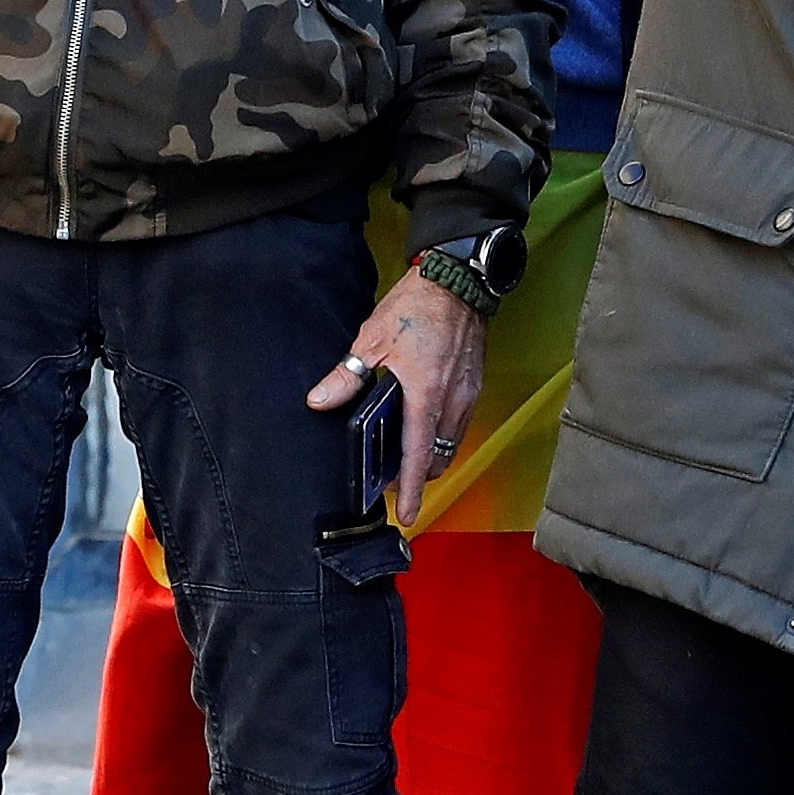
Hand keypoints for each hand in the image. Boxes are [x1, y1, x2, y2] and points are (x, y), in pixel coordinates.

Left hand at [308, 271, 486, 528]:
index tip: (407, 513)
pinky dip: (442, 433)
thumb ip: (347, 377)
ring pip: (450, 443)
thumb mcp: (371, 340)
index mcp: (425, 394)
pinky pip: (459, 424)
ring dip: (430, 454)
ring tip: (404, 450)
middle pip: (437, 457)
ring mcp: (467, 394)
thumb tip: (320, 402)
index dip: (410, 488)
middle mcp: (451, 401)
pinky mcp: (474, 385)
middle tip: (392, 476)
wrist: (457, 281)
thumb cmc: (415, 307)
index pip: (417, 454)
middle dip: (417, 474)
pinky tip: (423, 421)